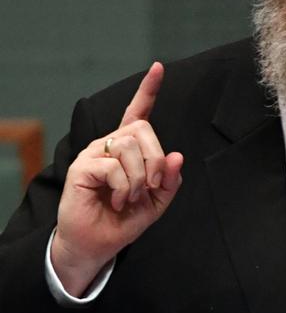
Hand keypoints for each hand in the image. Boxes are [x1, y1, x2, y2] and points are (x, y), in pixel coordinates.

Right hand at [51, 62, 182, 295]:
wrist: (97, 245)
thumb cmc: (122, 221)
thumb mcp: (156, 203)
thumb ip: (169, 181)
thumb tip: (177, 156)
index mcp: (127, 149)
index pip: (137, 113)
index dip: (148, 90)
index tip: (158, 67)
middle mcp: (109, 145)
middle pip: (142, 129)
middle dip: (156, 160)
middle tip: (151, 187)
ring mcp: (94, 154)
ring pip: (129, 146)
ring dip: (140, 178)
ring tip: (131, 199)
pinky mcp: (82, 168)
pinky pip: (114, 166)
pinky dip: (125, 188)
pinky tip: (118, 201)